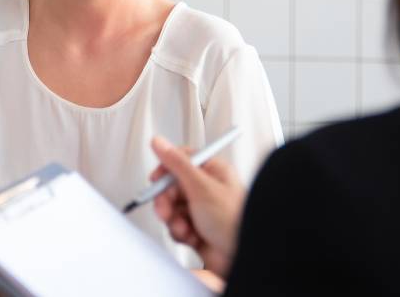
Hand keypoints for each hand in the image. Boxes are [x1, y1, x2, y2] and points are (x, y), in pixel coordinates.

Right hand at [149, 136, 246, 277]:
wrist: (243, 255)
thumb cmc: (234, 220)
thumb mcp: (201, 187)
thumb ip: (177, 164)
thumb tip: (159, 143)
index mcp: (213, 172)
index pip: (182, 160)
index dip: (166, 169)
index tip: (157, 179)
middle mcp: (207, 189)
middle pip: (173, 187)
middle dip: (167, 201)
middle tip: (167, 209)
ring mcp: (202, 210)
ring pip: (172, 209)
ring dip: (174, 220)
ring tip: (184, 226)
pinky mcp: (197, 229)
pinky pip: (177, 226)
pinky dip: (180, 232)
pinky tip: (191, 237)